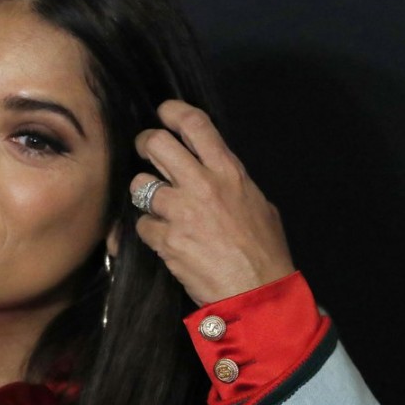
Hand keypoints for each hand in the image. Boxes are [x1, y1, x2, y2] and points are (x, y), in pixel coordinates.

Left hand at [131, 100, 294, 304]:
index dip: (173, 112)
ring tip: (156, 206)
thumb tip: (214, 172)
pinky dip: (147, 231)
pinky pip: (141, 225)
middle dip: (144, 144)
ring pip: (139, 184)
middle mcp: (202, 184)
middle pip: (156, 143)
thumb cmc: (264, 252)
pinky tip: (162, 239)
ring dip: (143, 194)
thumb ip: (231, 182)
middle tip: (144, 151)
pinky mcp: (166, 239)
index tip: (163, 112)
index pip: (195, 124)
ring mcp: (181, 211)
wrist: (258, 293)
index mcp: (229, 171)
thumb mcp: (258, 204)